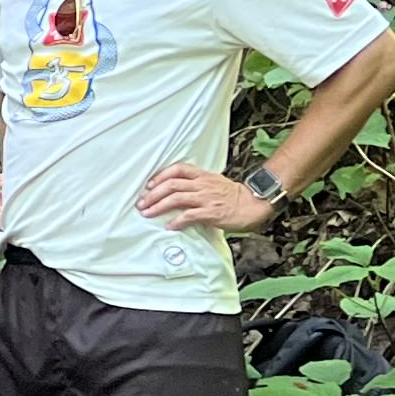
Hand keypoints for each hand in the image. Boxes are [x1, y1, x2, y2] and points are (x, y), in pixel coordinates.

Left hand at [136, 161, 273, 233]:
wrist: (253, 204)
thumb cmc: (233, 196)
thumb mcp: (214, 183)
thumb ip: (197, 184)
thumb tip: (177, 191)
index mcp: (203, 176)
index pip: (178, 169)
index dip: (161, 175)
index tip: (149, 185)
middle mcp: (202, 185)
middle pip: (172, 184)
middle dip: (153, 194)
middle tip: (141, 203)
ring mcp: (206, 198)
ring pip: (176, 198)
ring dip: (159, 206)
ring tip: (147, 213)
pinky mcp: (211, 212)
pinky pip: (190, 216)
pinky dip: (177, 221)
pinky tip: (169, 226)